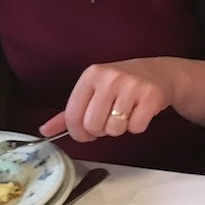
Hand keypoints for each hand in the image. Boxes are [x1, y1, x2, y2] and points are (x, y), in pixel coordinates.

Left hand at [39, 57, 177, 141]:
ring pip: (115, 129)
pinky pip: (136, 128)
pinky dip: (138, 127)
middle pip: (93, 125)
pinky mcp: (151, 96)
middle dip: (101, 130)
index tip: (87, 132)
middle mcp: (110, 77)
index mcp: (91, 75)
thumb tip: (44, 132)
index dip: (78, 132)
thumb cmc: (121, 85)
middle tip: (110, 120)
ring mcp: (132, 85)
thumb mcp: (93, 91)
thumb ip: (68, 113)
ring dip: (120, 129)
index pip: (73, 116)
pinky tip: (140, 112)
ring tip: (126, 114)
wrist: (160, 73)